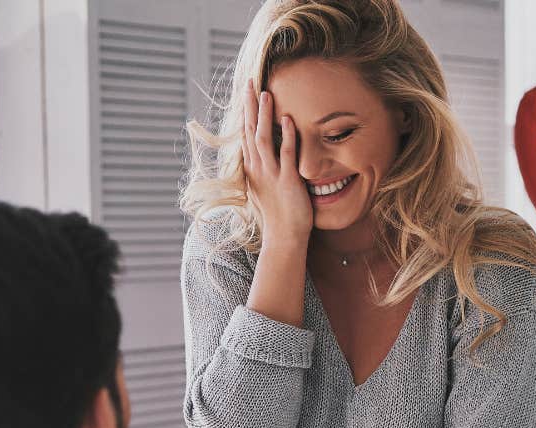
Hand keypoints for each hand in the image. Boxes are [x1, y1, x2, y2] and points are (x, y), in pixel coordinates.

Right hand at [242, 79, 311, 244]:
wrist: (284, 237)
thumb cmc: (279, 213)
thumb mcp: (267, 186)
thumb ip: (265, 168)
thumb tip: (264, 153)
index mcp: (252, 168)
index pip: (246, 133)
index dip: (246, 111)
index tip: (246, 90)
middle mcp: (258, 168)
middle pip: (249, 130)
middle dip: (249, 105)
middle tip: (249, 81)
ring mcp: (271, 174)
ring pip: (263, 138)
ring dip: (264, 115)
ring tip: (266, 93)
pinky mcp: (287, 181)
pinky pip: (286, 154)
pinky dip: (286, 136)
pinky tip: (289, 119)